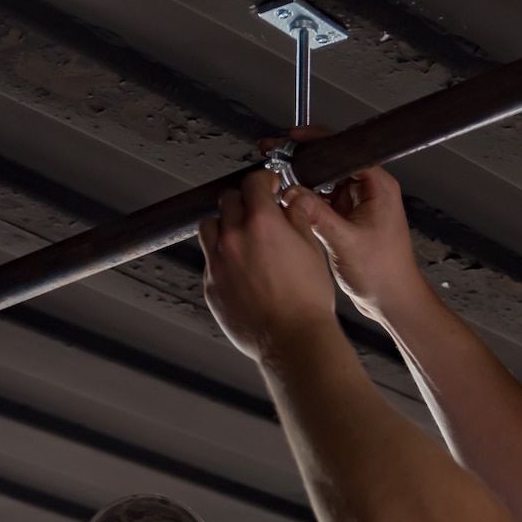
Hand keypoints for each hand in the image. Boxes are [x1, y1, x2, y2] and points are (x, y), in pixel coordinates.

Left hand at [199, 168, 337, 362]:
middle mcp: (234, 238)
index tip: (269, 186)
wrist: (292, 341)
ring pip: (210, 227)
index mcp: (262, 222)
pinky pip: (210, 260)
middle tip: (257, 214)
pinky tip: (241, 271)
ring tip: (242, 240)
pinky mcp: (211, 286)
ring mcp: (218, 262)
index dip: (263, 181)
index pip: (252, 182)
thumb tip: (291, 201)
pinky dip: (221, 258)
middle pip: (228, 201)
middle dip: (244, 202)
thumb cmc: (306, 302)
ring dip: (224, 226)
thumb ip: (297, 219)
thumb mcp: (312, 250)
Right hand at [257, 128, 424, 327]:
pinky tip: (293, 204)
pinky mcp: (352, 218)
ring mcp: (361, 203)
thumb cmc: (384, 274)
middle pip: (333, 162)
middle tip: (278, 158)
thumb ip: (316, 214)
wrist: (393, 301)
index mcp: (378, 186)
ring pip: (327, 182)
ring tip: (281, 182)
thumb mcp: (345, 241)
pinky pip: (327, 201)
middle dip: (305, 161)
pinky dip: (310, 201)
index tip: (292, 141)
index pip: (345, 149)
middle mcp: (371, 190)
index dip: (316, 141)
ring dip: (305, 182)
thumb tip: (290, 193)